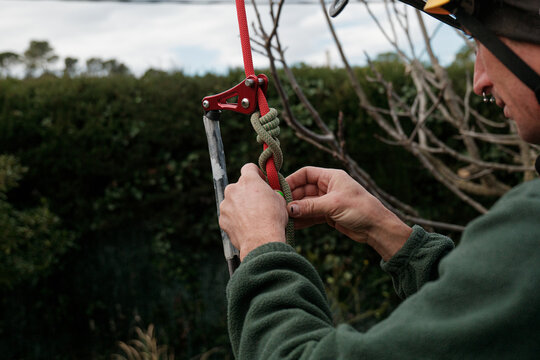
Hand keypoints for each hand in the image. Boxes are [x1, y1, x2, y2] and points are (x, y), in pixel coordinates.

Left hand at [219, 163, 288, 260]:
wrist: (261, 240)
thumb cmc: (273, 218)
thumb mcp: (279, 200)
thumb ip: (270, 192)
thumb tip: (270, 193)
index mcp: (249, 181)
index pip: (249, 168)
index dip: (256, 173)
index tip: (261, 181)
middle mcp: (233, 189)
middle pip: (239, 186)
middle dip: (247, 192)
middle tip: (258, 203)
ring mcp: (225, 204)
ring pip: (233, 201)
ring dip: (240, 206)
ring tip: (252, 218)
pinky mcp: (222, 218)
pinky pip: (229, 215)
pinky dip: (235, 219)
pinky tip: (246, 226)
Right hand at [286, 167, 410, 259]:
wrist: (377, 227)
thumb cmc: (360, 209)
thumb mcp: (333, 205)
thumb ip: (310, 206)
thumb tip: (289, 208)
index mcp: (331, 177)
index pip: (306, 173)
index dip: (292, 180)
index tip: (280, 190)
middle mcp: (328, 187)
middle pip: (304, 189)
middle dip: (292, 198)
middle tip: (280, 208)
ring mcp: (328, 201)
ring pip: (306, 204)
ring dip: (296, 211)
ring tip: (284, 218)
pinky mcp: (328, 215)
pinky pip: (311, 215)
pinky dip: (303, 219)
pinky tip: (294, 226)